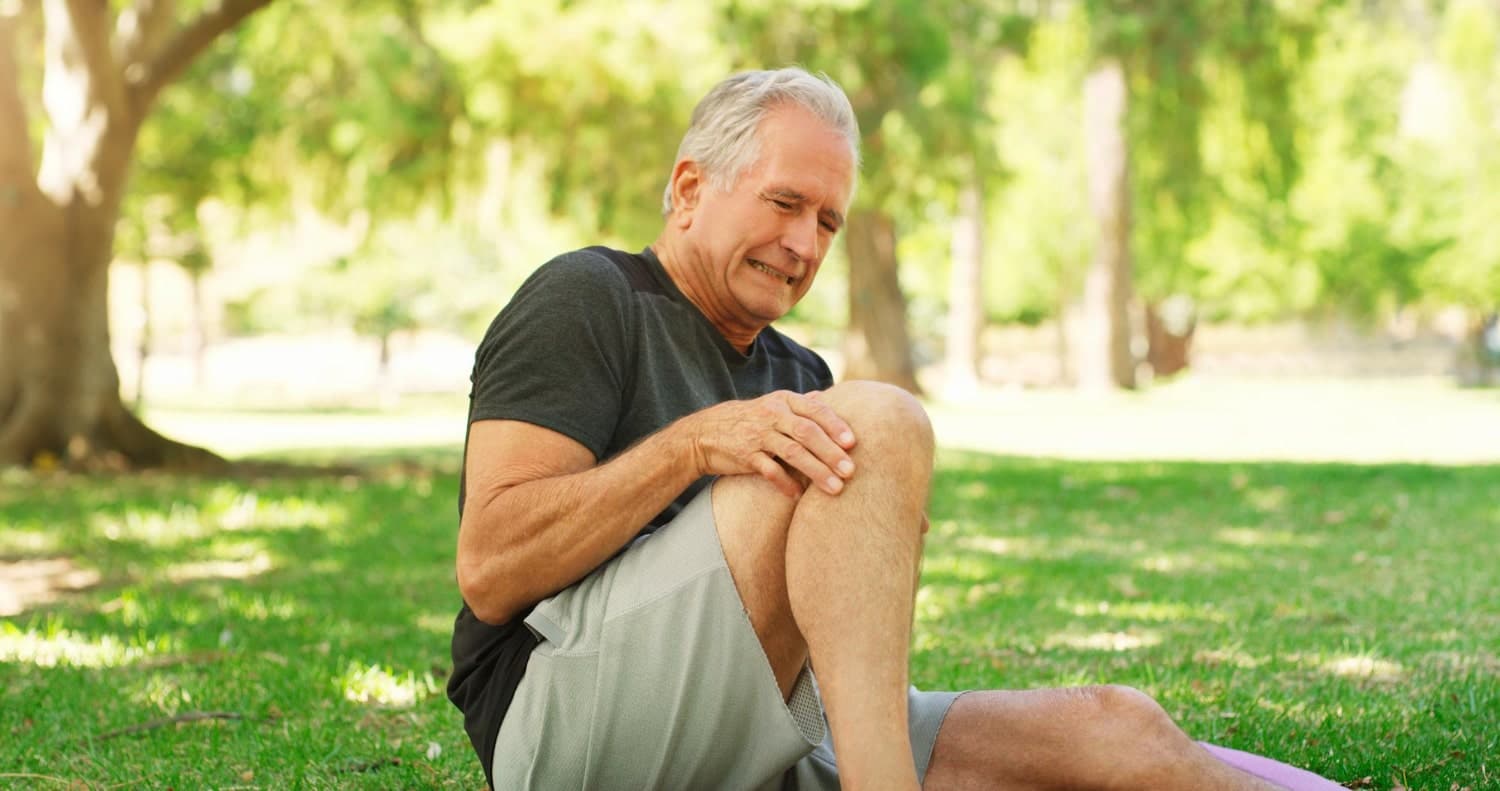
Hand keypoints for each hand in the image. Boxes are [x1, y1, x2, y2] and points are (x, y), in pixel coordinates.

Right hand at [682, 389, 856, 496]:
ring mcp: (758, 435)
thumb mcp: (771, 404)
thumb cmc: (748, 420)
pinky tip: (799, 496)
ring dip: (816, 471)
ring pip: (793, 453)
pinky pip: (770, 471)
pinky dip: (786, 484)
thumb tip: (826, 398)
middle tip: (850, 471)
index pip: (815, 410)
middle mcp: (772, 415)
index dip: (835, 426)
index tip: (853, 443)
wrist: (705, 434)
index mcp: (783, 401)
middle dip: (831, 452)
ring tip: (835, 488)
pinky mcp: (746, 456)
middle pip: (807, 432)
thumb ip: (799, 404)